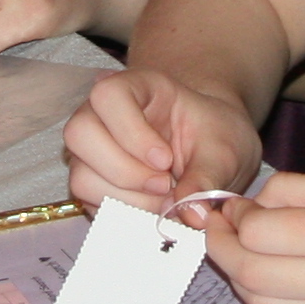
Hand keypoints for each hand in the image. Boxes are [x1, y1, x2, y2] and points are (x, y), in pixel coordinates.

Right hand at [63, 67, 261, 214]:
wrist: (210, 155)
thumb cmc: (214, 139)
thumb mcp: (224, 152)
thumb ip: (207, 178)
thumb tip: (191, 215)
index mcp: (137, 88)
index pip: (108, 95)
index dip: (130, 131)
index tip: (165, 160)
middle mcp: (102, 115)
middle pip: (80, 133)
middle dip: (124, 170)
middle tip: (165, 185)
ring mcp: (91, 151)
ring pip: (80, 175)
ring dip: (126, 198)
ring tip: (165, 200)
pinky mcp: (91, 183)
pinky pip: (90, 203)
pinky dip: (124, 213)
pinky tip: (153, 208)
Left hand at [198, 173, 304, 303]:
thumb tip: (252, 205)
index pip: (261, 235)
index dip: (235, 217)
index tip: (236, 202)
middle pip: (251, 275)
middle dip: (223, 247)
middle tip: (222, 224)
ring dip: (241, 276)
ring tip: (247, 247)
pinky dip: (267, 299)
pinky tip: (271, 273)